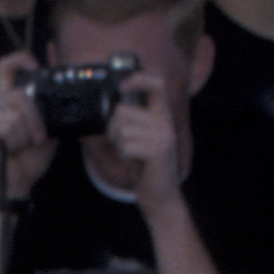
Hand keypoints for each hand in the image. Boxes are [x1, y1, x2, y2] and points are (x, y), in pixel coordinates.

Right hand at [0, 59, 57, 196]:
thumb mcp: (46, 129)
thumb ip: (49, 109)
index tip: (35, 66)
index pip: (6, 67)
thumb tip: (59, 87)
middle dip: (35, 119)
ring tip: (19, 146)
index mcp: (7, 100)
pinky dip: (14, 140)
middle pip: (20, 94)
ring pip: (15, 112)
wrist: (16, 184)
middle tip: (37, 138)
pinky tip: (9, 150)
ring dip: (24, 134)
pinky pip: (7, 125)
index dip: (20, 59)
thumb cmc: (28, 159)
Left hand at [100, 70, 180, 212]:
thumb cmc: (144, 165)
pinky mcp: (159, 150)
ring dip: (119, 144)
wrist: (160, 196)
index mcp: (162, 113)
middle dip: (113, 128)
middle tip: (123, 143)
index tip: (122, 86)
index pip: (157, 82)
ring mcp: (164, 135)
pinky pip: (126, 144)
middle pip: (123, 110)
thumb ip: (129, 119)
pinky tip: (135, 162)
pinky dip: (124, 155)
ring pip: (122, 129)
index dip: (138, 78)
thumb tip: (108, 105)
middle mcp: (165, 121)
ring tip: (131, 154)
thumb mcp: (136, 137)